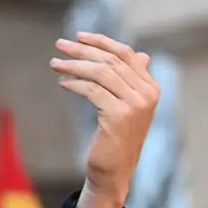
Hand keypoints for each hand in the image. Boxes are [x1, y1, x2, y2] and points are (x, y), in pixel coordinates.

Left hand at [51, 32, 159, 207]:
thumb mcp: (127, 106)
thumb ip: (132, 81)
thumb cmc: (116, 137)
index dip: (102, 42)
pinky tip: (62, 83)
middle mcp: (147, 94)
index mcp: (151, 87)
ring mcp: (135, 105)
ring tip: (55, 64)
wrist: (114, 171)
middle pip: (110, 61)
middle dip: (82, 50)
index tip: (79, 35)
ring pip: (100, 73)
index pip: (126, 54)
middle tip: (59, 45)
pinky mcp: (119, 116)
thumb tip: (142, 55)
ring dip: (74, 65)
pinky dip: (74, 84)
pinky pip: (92, 90)